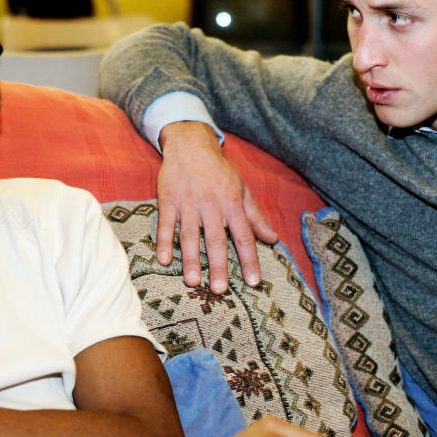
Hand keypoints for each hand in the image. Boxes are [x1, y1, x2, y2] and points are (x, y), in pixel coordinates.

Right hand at [157, 121, 277, 293]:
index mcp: (232, 203)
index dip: (250, 259)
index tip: (253, 282)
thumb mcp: (242, 190)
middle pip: (215, 240)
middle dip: (218, 266)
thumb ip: (256, 217)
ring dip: (191, 260)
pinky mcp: (168, 200)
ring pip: (189, 236)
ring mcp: (188, 203)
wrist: (191, 145)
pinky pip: (165, 224)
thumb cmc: (220, 172)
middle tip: (220, 290)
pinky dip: (164, 242)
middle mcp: (211, 205)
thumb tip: (273, 239)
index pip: (244, 236)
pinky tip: (163, 260)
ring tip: (193, 282)